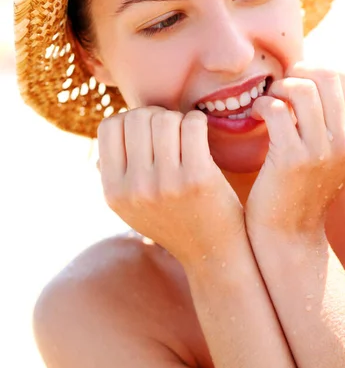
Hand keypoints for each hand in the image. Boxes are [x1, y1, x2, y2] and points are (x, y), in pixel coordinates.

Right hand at [97, 107, 243, 266]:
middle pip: (138, 117)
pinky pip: (192, 124)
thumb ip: (116, 170)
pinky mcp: (198, 178)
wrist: (212, 252)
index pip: (109, 126)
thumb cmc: (173, 219)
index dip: (128, 119)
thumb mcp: (131, 205)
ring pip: (165, 118)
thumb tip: (111, 128)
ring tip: (186, 135)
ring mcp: (166, 184)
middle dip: (156, 116)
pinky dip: (197, 121)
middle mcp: (135, 188)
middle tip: (172, 131)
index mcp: (113, 191)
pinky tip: (201, 134)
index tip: (147, 131)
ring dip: (178, 119)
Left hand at [245, 63, 344, 237]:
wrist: (288, 231)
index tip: (297, 79)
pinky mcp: (291, 158)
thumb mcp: (331, 153)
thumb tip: (313, 73)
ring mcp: (321, 150)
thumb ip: (332, 118)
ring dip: (279, 88)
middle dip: (298, 72)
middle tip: (281, 86)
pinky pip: (276, 109)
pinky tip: (257, 115)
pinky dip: (262, 104)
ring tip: (270, 101)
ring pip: (301, 89)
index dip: (316, 69)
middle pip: (327, 76)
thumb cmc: (302, 184)